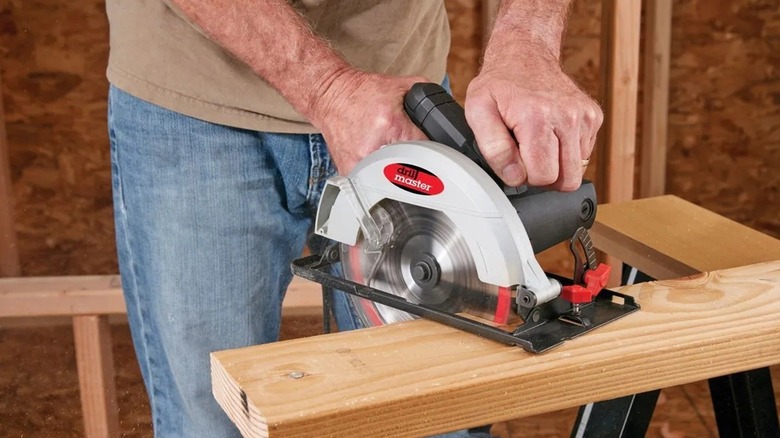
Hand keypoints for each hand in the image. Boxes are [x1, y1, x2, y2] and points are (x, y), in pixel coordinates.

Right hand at [310, 70, 428, 173]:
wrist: (330, 95)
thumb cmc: (364, 92)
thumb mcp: (402, 85)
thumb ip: (430, 96)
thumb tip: (450, 115)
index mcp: (391, 125)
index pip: (426, 149)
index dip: (434, 153)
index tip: (435, 155)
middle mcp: (374, 146)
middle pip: (409, 168)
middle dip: (416, 166)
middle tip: (418, 161)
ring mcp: (359, 162)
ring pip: (389, 180)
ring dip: (397, 176)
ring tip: (398, 165)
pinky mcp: (348, 171)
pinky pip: (370, 182)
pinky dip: (377, 178)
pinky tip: (380, 168)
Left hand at [465, 51, 602, 190]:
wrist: (525, 54)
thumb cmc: (499, 84)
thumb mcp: (478, 111)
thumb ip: (493, 148)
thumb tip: (514, 175)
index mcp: (537, 117)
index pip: (542, 176)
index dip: (524, 175)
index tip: (514, 157)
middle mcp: (567, 116)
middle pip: (565, 180)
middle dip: (543, 175)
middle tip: (526, 154)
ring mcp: (585, 116)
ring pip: (577, 171)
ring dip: (556, 164)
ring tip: (538, 142)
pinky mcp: (594, 116)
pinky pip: (584, 155)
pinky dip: (567, 152)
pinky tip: (551, 134)